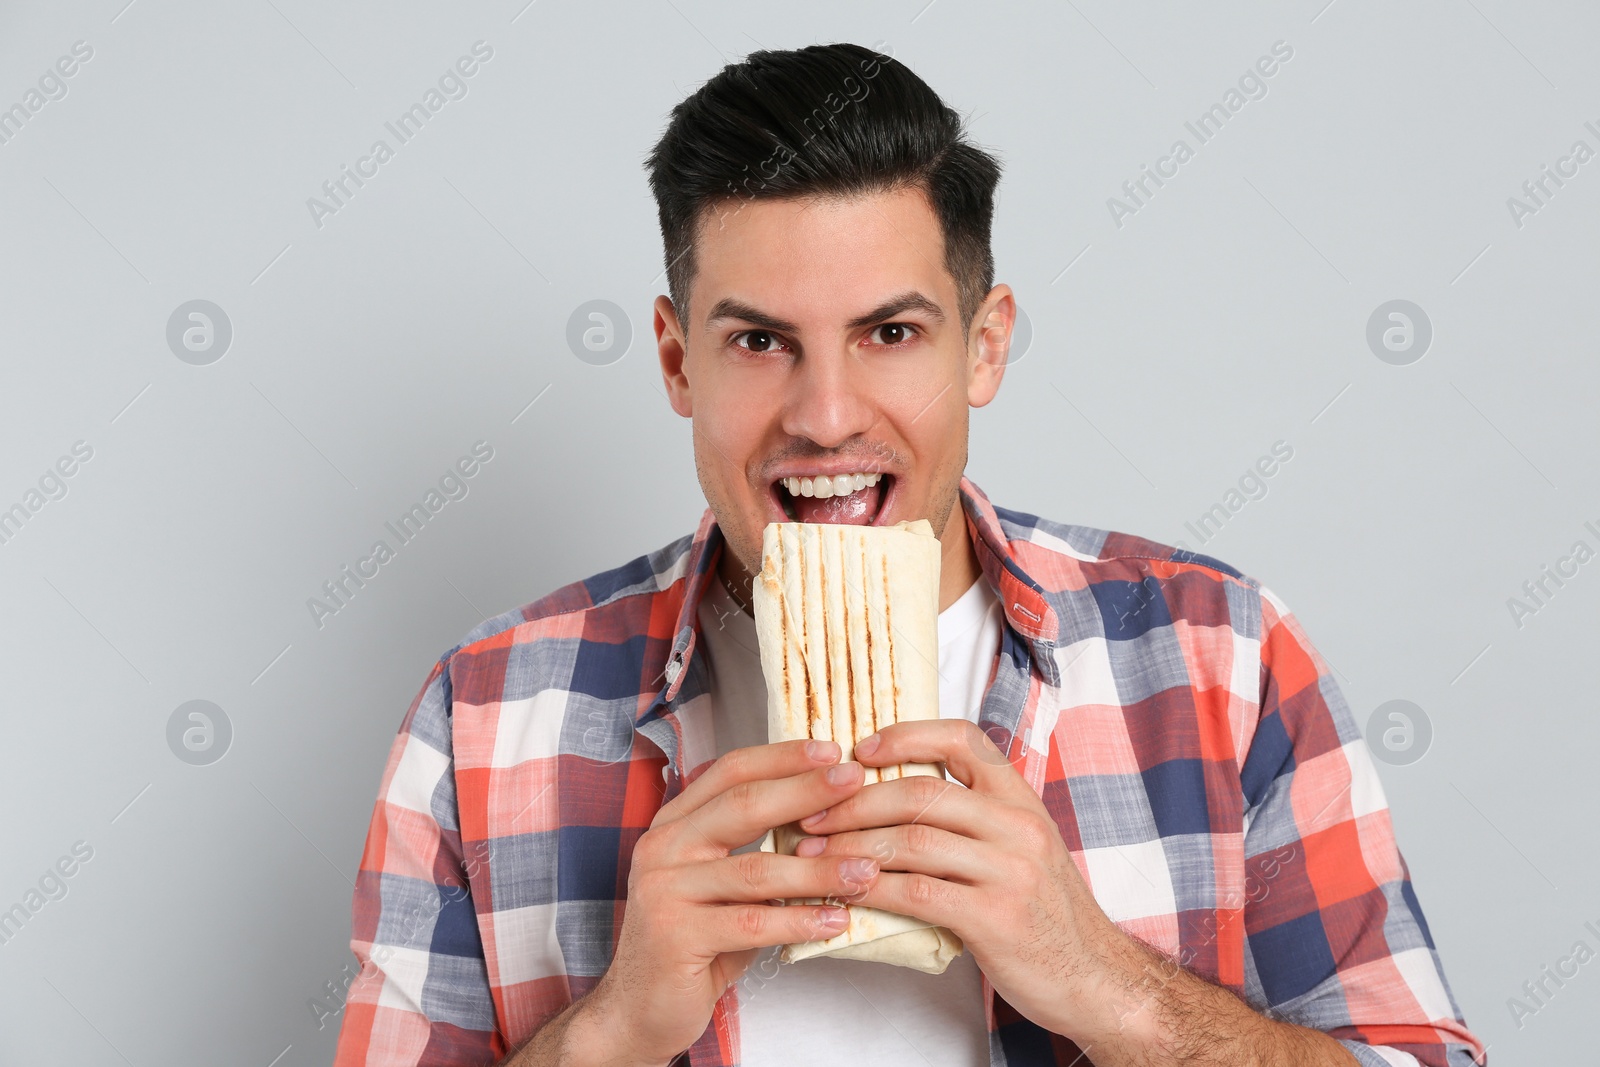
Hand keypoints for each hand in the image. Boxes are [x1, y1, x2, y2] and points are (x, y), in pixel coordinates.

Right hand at [579, 740, 881, 1065]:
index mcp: (673, 823)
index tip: (832, 750)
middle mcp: (662, 847)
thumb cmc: (693, 942)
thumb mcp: (722, 885)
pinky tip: (835, 921)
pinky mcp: (674, 936)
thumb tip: (831, 821)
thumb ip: (758, 852)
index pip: (729, 771)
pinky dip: (799, 921)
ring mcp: (663, 891)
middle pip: (742, 805)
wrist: (638, 1009)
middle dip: (805, 791)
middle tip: (856, 781)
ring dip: (818, 870)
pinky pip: (751, 924)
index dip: (781, 757)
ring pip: (755, 870)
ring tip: (866, 870)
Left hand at [790, 720, 1138, 1042]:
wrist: (1095, 977)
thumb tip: (892, 802)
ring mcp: (1009, 870)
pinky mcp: (995, 917)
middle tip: (811, 815)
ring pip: (911, 839)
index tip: (861, 748)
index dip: (906, 735)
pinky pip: (916, 891)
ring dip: (851, 846)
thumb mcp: (1022, 848)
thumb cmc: (1046, 913)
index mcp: (1021, 800)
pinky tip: (845, 891)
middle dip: (854, 801)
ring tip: (811, 855)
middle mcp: (1017, 826)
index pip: (963, 739)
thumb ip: (974, 821)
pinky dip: (871, 888)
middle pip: (920, 791)